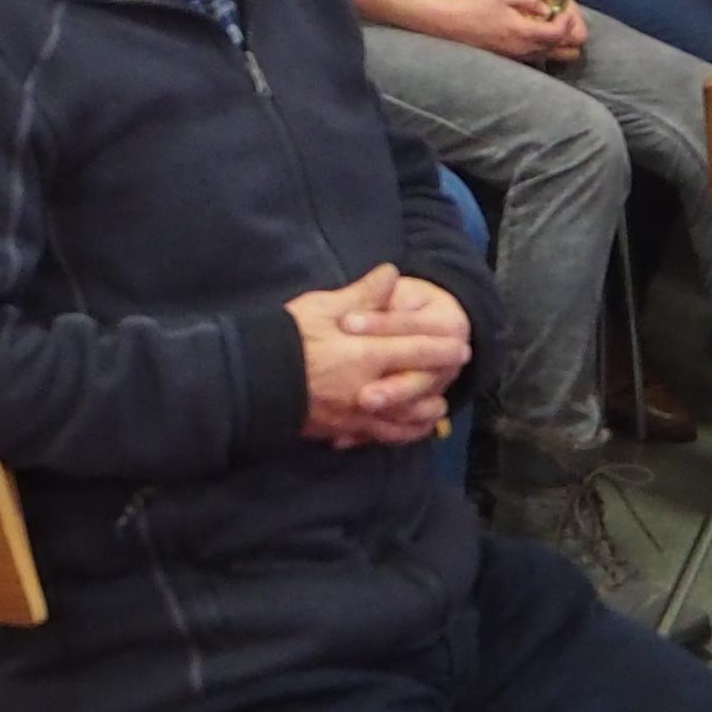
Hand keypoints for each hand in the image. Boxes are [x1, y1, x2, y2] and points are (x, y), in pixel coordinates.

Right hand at [285, 265, 472, 447]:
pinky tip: (408, 428)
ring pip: (405, 417)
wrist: (250, 379)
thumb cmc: (285, 336)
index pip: (416, 349)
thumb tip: (391, 274)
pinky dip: (401, 433)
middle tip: (458, 367)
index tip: (461, 343)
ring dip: (426, 410)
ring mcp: (357, 414)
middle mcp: (368, 388)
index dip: (442, 346)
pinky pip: (380, 436)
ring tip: (438, 402)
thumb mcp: (322, 307)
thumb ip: (362, 295)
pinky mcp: (342, 430)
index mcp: (366, 354)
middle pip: (418, 386)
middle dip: (441, 376)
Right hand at [445, 0, 579, 66]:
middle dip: (573, 34)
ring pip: (558, 56)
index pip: (562, 33)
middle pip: (569, 52)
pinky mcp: (516, 58)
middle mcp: (529, 50)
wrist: (454, 25)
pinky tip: (538, 30)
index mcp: (527, 33)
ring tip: (553, 23)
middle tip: (564, 18)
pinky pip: (543, 56)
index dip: (570, 20)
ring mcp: (523, 57)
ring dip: (562, 41)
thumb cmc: (478, 7)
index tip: (563, 8)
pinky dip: (549, 46)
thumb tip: (547, 8)